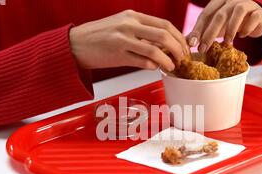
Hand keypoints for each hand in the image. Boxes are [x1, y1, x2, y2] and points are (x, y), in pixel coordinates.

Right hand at [70, 10, 188, 70]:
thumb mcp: (122, 27)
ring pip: (155, 49)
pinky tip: (155, 68)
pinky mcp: (117, 55)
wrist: (76, 44)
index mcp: (133, 16)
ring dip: (168, 61)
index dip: (179, 37)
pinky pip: (142, 61)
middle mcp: (129, 25)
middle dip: (178, 49)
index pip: (164, 24)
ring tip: (172, 67)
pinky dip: (153, 66)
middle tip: (183, 59)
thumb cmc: (100, 37)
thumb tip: (164, 45)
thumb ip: (142, 33)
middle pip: (164, 35)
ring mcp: (123, 40)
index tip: (184, 47)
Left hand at [187, 0, 261, 53]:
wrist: (255, 18)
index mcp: (218, 2)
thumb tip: (186, 42)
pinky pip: (254, 17)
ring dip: (231, 28)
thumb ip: (201, 32)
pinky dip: (247, 27)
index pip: (205, 14)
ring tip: (227, 42)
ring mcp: (247, 4)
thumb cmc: (231, 22)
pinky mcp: (259, 12)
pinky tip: (242, 36)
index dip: (198, 29)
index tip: (192, 44)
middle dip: (210, 33)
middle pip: (219, 15)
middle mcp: (232, 0)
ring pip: (238, 11)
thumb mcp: (215, 27)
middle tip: (204, 48)